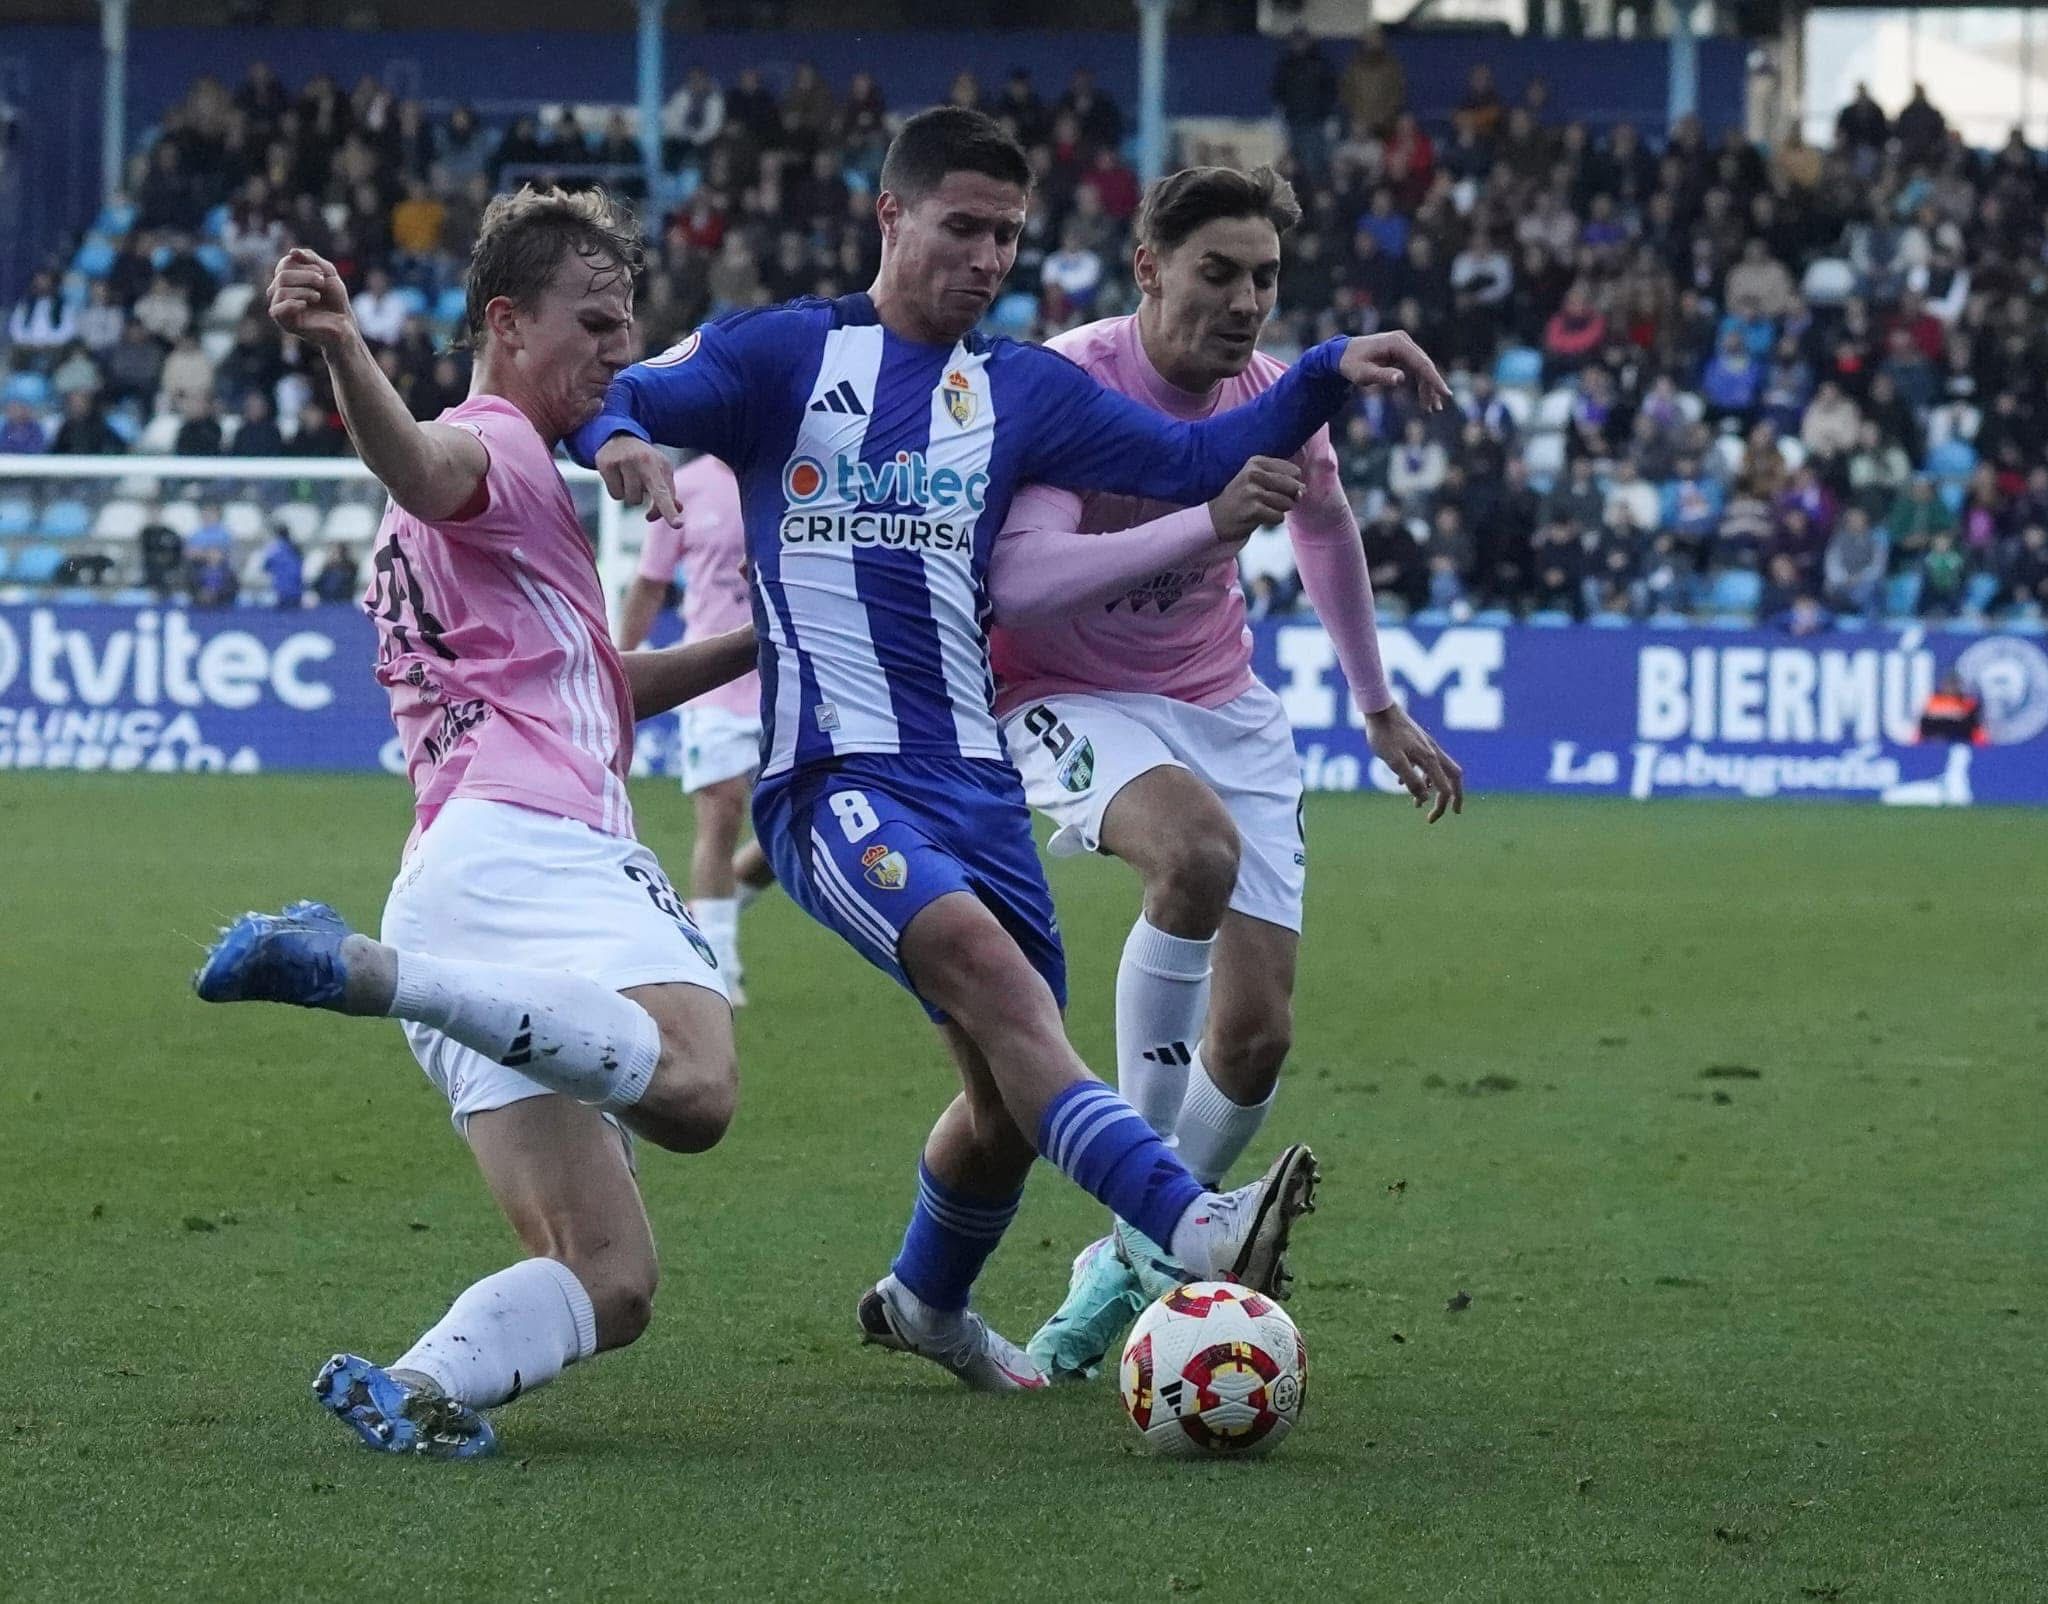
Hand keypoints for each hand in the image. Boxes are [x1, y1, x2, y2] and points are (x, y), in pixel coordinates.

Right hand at [267, 247, 358, 352]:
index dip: (304, 264)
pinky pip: (276, 309)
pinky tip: (305, 305)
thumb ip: (312, 259)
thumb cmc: (335, 299)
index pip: (285, 264)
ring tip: (317, 297)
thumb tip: (292, 252)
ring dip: (303, 290)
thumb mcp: (328, 272)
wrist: (345, 324)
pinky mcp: (285, 323)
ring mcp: (281, 308)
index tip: (321, 272)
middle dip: (305, 276)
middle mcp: (280, 292)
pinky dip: (292, 303)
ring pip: (279, 290)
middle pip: (282, 276)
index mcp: (287, 280)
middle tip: (322, 282)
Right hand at [596, 435, 682, 524]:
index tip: (678, 525)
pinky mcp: (605, 464)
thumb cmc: (646, 461)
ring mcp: (621, 461)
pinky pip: (616, 495)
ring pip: (630, 500)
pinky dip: (619, 491)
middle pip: (639, 499)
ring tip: (632, 478)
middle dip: (650, 510)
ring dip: (632, 495)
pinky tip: (619, 476)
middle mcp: (640, 460)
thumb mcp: (662, 472)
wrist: (621, 437)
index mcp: (658, 464)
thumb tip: (677, 509)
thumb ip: (670, 492)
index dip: (669, 510)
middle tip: (650, 516)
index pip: (664, 492)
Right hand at [1207, 456, 1303, 543]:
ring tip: (1263, 509)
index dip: (1292, 484)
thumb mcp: (1258, 479)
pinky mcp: (1253, 509)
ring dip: (1279, 510)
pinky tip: (1259, 518)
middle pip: (1292, 485)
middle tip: (1271, 502)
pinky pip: (1279, 516)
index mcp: (1257, 461)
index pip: (1293, 471)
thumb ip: (1283, 480)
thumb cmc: (1242, 498)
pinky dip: (1272, 520)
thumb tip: (1303, 491)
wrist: (1216, 518)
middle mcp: (1254, 473)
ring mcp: (1252, 491)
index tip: (1277, 490)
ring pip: (1286, 502)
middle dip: (1289, 498)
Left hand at [1338, 330, 1451, 410]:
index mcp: (1396, 343)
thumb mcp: (1362, 373)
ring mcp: (1404, 345)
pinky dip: (1421, 383)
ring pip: (1422, 368)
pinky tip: (1425, 400)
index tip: (1445, 393)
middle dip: (1432, 387)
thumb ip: (1381, 375)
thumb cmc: (1350, 364)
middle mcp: (1403, 341)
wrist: (1340, 354)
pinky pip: (1416, 368)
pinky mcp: (1402, 352)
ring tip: (1431, 409)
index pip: (1421, 362)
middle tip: (1437, 408)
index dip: (1434, 379)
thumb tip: (1401, 379)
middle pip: (1425, 365)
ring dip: (1428, 388)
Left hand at [1364, 702, 1464, 822]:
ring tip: (1417, 804)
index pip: (1445, 787)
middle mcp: (1433, 752)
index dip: (1442, 806)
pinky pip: (1424, 764)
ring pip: (1438, 771)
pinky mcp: (1416, 743)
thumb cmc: (1384, 734)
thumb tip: (1423, 798)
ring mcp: (1426, 746)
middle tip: (1447, 813)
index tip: (1430, 819)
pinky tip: (1402, 782)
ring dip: (1432, 789)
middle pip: (1452, 778)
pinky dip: (1419, 777)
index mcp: (1430, 758)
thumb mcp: (1394, 760)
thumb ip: (1411, 779)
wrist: (1378, 708)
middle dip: (1451, 797)